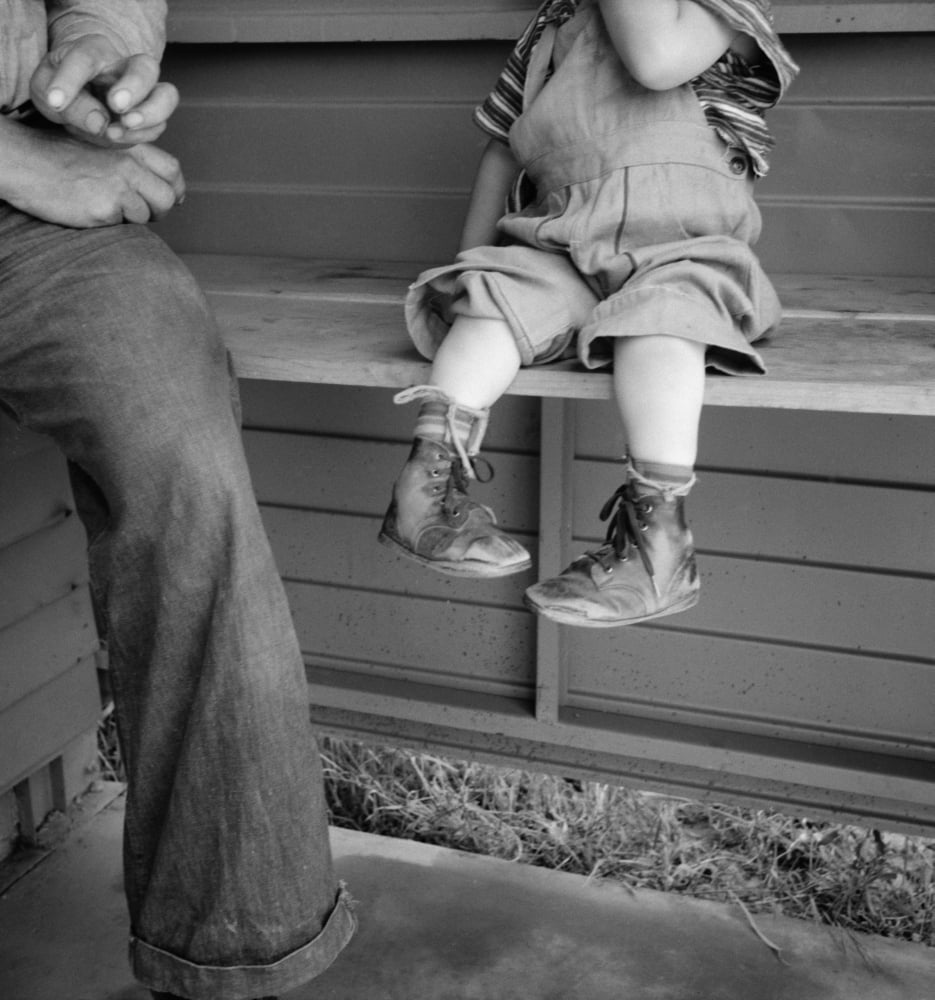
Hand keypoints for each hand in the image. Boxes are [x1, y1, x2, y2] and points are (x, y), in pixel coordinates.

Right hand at [0, 118, 184, 227]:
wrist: (22, 161)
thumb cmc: (57, 156)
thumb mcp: (99, 146)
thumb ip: (130, 162)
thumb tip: (170, 193)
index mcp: (129, 146)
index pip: (172, 169)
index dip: (176, 188)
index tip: (172, 199)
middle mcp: (128, 164)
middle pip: (167, 197)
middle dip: (160, 210)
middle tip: (144, 214)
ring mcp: (118, 186)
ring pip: (146, 215)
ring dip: (132, 218)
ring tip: (105, 206)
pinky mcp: (105, 208)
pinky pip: (122, 225)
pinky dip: (112, 223)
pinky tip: (91, 210)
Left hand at [30, 33, 178, 146]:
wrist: (77, 95)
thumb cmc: (60, 86)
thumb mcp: (46, 91)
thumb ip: (69, 105)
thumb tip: (101, 123)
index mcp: (93, 51)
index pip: (85, 58)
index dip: (70, 79)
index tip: (55, 101)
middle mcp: (124, 67)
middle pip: (145, 67)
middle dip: (135, 87)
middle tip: (117, 106)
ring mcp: (143, 93)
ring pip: (166, 96)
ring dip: (150, 115)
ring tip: (122, 127)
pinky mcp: (149, 117)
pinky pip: (159, 125)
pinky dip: (142, 135)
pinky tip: (117, 137)